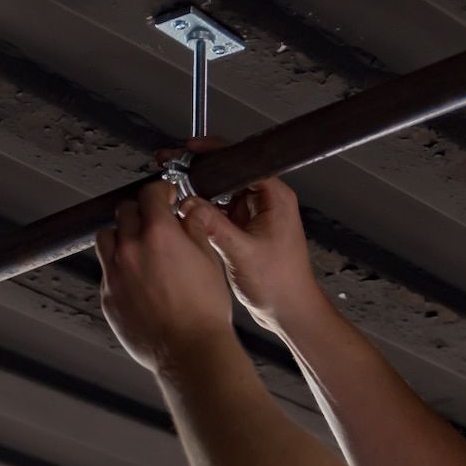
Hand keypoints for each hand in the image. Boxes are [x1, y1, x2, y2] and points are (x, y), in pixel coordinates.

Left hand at [96, 179, 234, 373]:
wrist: (189, 352)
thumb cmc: (203, 313)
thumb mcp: (209, 261)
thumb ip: (194, 230)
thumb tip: (188, 212)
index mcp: (159, 233)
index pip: (149, 193)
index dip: (160, 192)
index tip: (166, 197)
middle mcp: (131, 249)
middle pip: (125, 212)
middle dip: (141, 213)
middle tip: (154, 225)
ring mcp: (115, 273)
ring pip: (107, 238)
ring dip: (121, 237)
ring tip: (139, 251)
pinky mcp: (108, 297)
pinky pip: (107, 271)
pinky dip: (118, 269)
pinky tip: (138, 282)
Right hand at [154, 139, 321, 338]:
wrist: (290, 312)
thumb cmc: (281, 285)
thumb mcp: (242, 252)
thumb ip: (213, 225)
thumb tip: (187, 204)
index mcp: (275, 197)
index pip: (242, 160)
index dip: (213, 152)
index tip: (189, 152)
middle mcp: (268, 201)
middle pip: (230, 173)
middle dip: (202, 172)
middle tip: (175, 169)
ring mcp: (258, 214)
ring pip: (224, 192)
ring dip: (202, 193)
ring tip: (178, 193)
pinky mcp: (249, 229)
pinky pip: (224, 212)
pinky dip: (207, 212)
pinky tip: (190, 215)